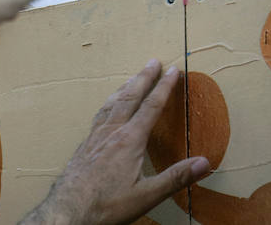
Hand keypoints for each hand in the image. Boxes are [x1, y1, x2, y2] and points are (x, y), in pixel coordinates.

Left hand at [21, 59, 210, 224]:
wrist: (66, 214)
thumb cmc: (105, 206)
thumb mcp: (146, 196)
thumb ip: (175, 178)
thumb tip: (204, 162)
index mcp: (129, 140)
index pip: (151, 107)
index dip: (164, 87)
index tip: (173, 70)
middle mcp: (111, 133)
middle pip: (130, 97)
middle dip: (144, 78)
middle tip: (153, 61)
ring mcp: (95, 138)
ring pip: (112, 104)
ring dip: (125, 88)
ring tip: (132, 78)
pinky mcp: (84, 147)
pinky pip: (99, 116)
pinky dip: (108, 104)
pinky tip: (107, 109)